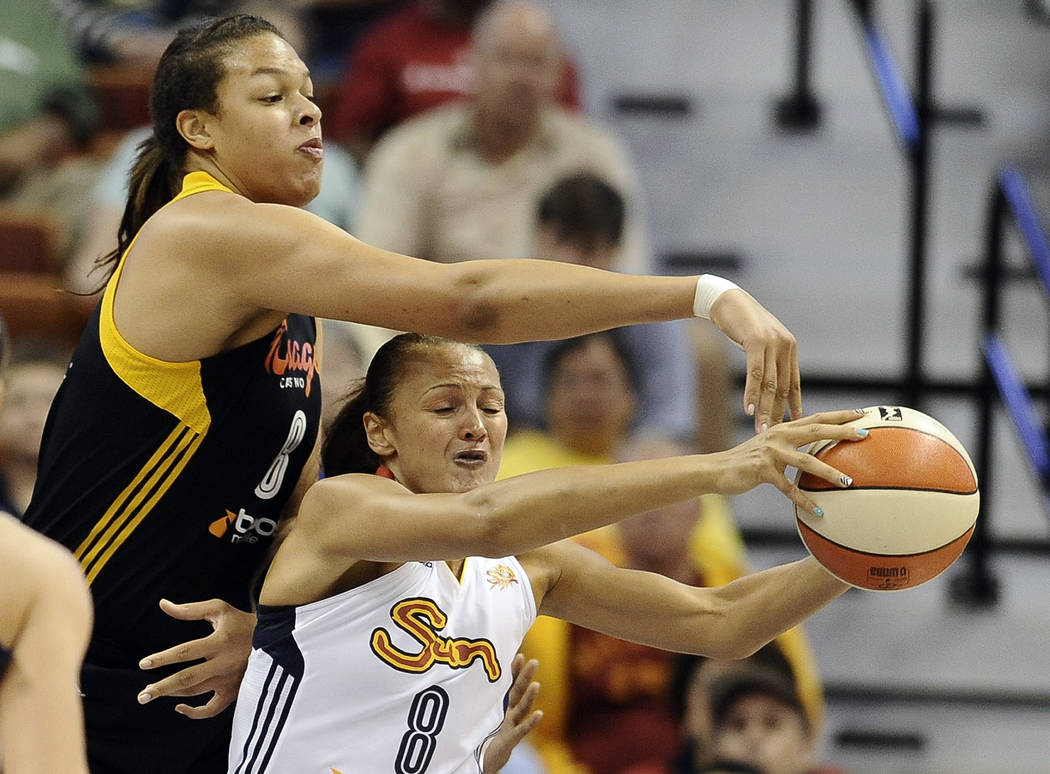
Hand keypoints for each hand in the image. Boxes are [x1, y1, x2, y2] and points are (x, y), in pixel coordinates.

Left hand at [137, 598, 255, 718]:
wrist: (274, 638)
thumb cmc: (240, 621)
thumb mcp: (218, 609)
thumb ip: (190, 610)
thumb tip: (163, 604)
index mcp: (220, 641)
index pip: (186, 652)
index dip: (163, 658)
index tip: (143, 664)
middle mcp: (225, 663)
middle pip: (187, 679)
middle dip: (162, 688)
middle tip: (142, 696)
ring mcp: (230, 680)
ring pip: (196, 693)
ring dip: (172, 694)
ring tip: (154, 692)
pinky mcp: (234, 691)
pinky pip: (212, 709)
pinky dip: (194, 713)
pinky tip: (179, 707)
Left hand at [483, 654, 541, 773]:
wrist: (482, 758)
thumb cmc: (480, 732)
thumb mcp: (478, 711)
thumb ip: (477, 695)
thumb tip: (462, 674)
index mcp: (499, 703)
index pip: (508, 682)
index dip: (513, 669)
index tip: (519, 654)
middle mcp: (508, 711)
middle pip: (517, 691)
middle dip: (525, 676)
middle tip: (535, 661)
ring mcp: (511, 725)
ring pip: (522, 709)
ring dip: (530, 697)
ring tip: (537, 684)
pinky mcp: (511, 739)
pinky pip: (522, 730)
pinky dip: (531, 723)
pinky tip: (540, 713)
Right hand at [708, 289, 801, 432]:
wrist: (726, 300)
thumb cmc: (741, 323)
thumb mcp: (759, 342)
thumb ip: (767, 360)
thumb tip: (769, 383)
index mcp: (789, 348)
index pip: (793, 383)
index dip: (794, 406)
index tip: (795, 426)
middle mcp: (785, 346)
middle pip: (781, 387)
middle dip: (776, 413)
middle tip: (772, 436)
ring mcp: (772, 343)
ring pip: (769, 384)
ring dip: (764, 409)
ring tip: (760, 429)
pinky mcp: (756, 341)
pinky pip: (755, 373)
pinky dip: (752, 394)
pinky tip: (748, 409)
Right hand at [712, 409, 868, 513]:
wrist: (716, 469)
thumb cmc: (746, 462)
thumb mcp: (769, 449)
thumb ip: (788, 447)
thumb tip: (812, 455)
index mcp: (782, 429)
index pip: (816, 418)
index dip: (838, 415)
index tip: (861, 413)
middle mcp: (778, 436)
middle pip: (816, 430)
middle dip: (841, 431)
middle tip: (864, 434)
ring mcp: (770, 453)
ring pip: (806, 461)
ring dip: (829, 472)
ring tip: (849, 482)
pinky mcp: (762, 471)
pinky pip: (788, 487)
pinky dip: (803, 500)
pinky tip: (817, 511)